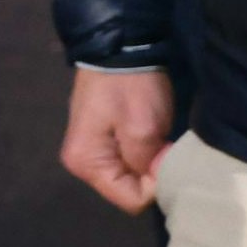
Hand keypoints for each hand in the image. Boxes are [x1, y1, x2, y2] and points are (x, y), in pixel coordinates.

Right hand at [59, 67, 174, 213]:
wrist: (119, 46)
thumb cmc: (130, 86)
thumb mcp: (143, 128)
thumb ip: (147, 164)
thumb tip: (154, 180)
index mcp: (86, 164)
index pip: (129, 200)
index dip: (153, 184)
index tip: (164, 154)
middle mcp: (82, 163)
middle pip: (127, 189)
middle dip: (150, 173)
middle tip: (163, 144)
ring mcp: (90, 151)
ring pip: (129, 176)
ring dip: (148, 162)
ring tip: (157, 137)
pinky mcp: (101, 139)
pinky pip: (127, 161)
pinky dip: (143, 153)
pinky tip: (150, 134)